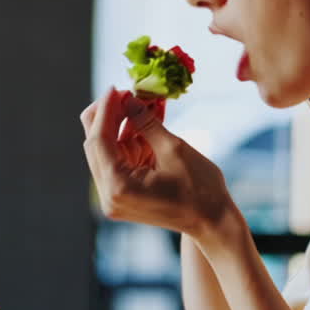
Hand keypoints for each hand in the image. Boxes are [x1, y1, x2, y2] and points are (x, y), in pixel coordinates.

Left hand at [80, 87, 241, 244]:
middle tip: (127, 93)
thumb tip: (128, 98)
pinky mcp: (124, 193)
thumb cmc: (200, 189)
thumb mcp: (173, 148)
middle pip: (96, 145)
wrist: (212, 221)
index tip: (116, 87)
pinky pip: (121, 159)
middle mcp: (109, 194)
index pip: (99, 140)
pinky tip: (144, 118)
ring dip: (122, 125)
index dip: (106, 109)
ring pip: (108, 150)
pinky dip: (131, 139)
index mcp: (119, 186)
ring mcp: (115, 196)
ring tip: (141, 102)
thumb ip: (146, 122)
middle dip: (110, 115)